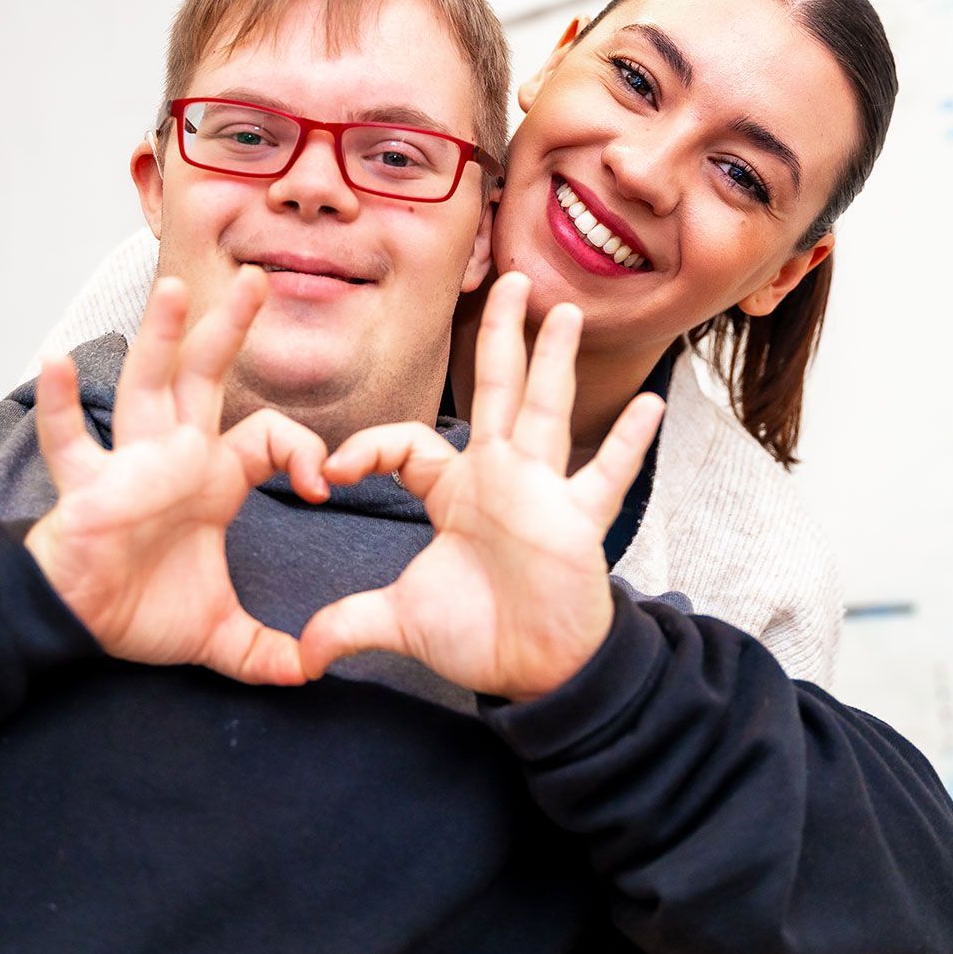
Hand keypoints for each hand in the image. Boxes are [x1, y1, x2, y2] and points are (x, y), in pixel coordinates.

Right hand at [26, 266, 327, 684]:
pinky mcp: (87, 486)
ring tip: (177, 288)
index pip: (269, 438)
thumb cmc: (142, 609)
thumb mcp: (220, 635)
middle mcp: (173, 454)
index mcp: (212, 477)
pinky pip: (70, 441)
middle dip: (230, 328)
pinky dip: (61, 404)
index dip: (304, 453)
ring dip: (161, 338)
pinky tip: (57, 361)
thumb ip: (265, 651)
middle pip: (206, 377)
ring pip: (147, 387)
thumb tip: (310, 673)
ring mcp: (128, 463)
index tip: (324, 489)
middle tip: (257, 278)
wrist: (81, 626)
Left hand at [298, 272, 664, 700]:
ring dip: (554, 362)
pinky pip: (605, 476)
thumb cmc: (479, 636)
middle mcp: (502, 477)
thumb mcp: (401, 621)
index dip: (368, 448)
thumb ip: (349, 624)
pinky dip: (629, 444)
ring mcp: (545, 494)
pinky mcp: (578, 522)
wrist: (536, 673)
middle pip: (498, 389)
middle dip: (502, 334)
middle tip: (511, 280)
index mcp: (456, 491)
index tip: (332, 473)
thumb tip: (300, 656)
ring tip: (562, 314)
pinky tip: (652, 405)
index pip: (409, 443)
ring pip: (546, 412)